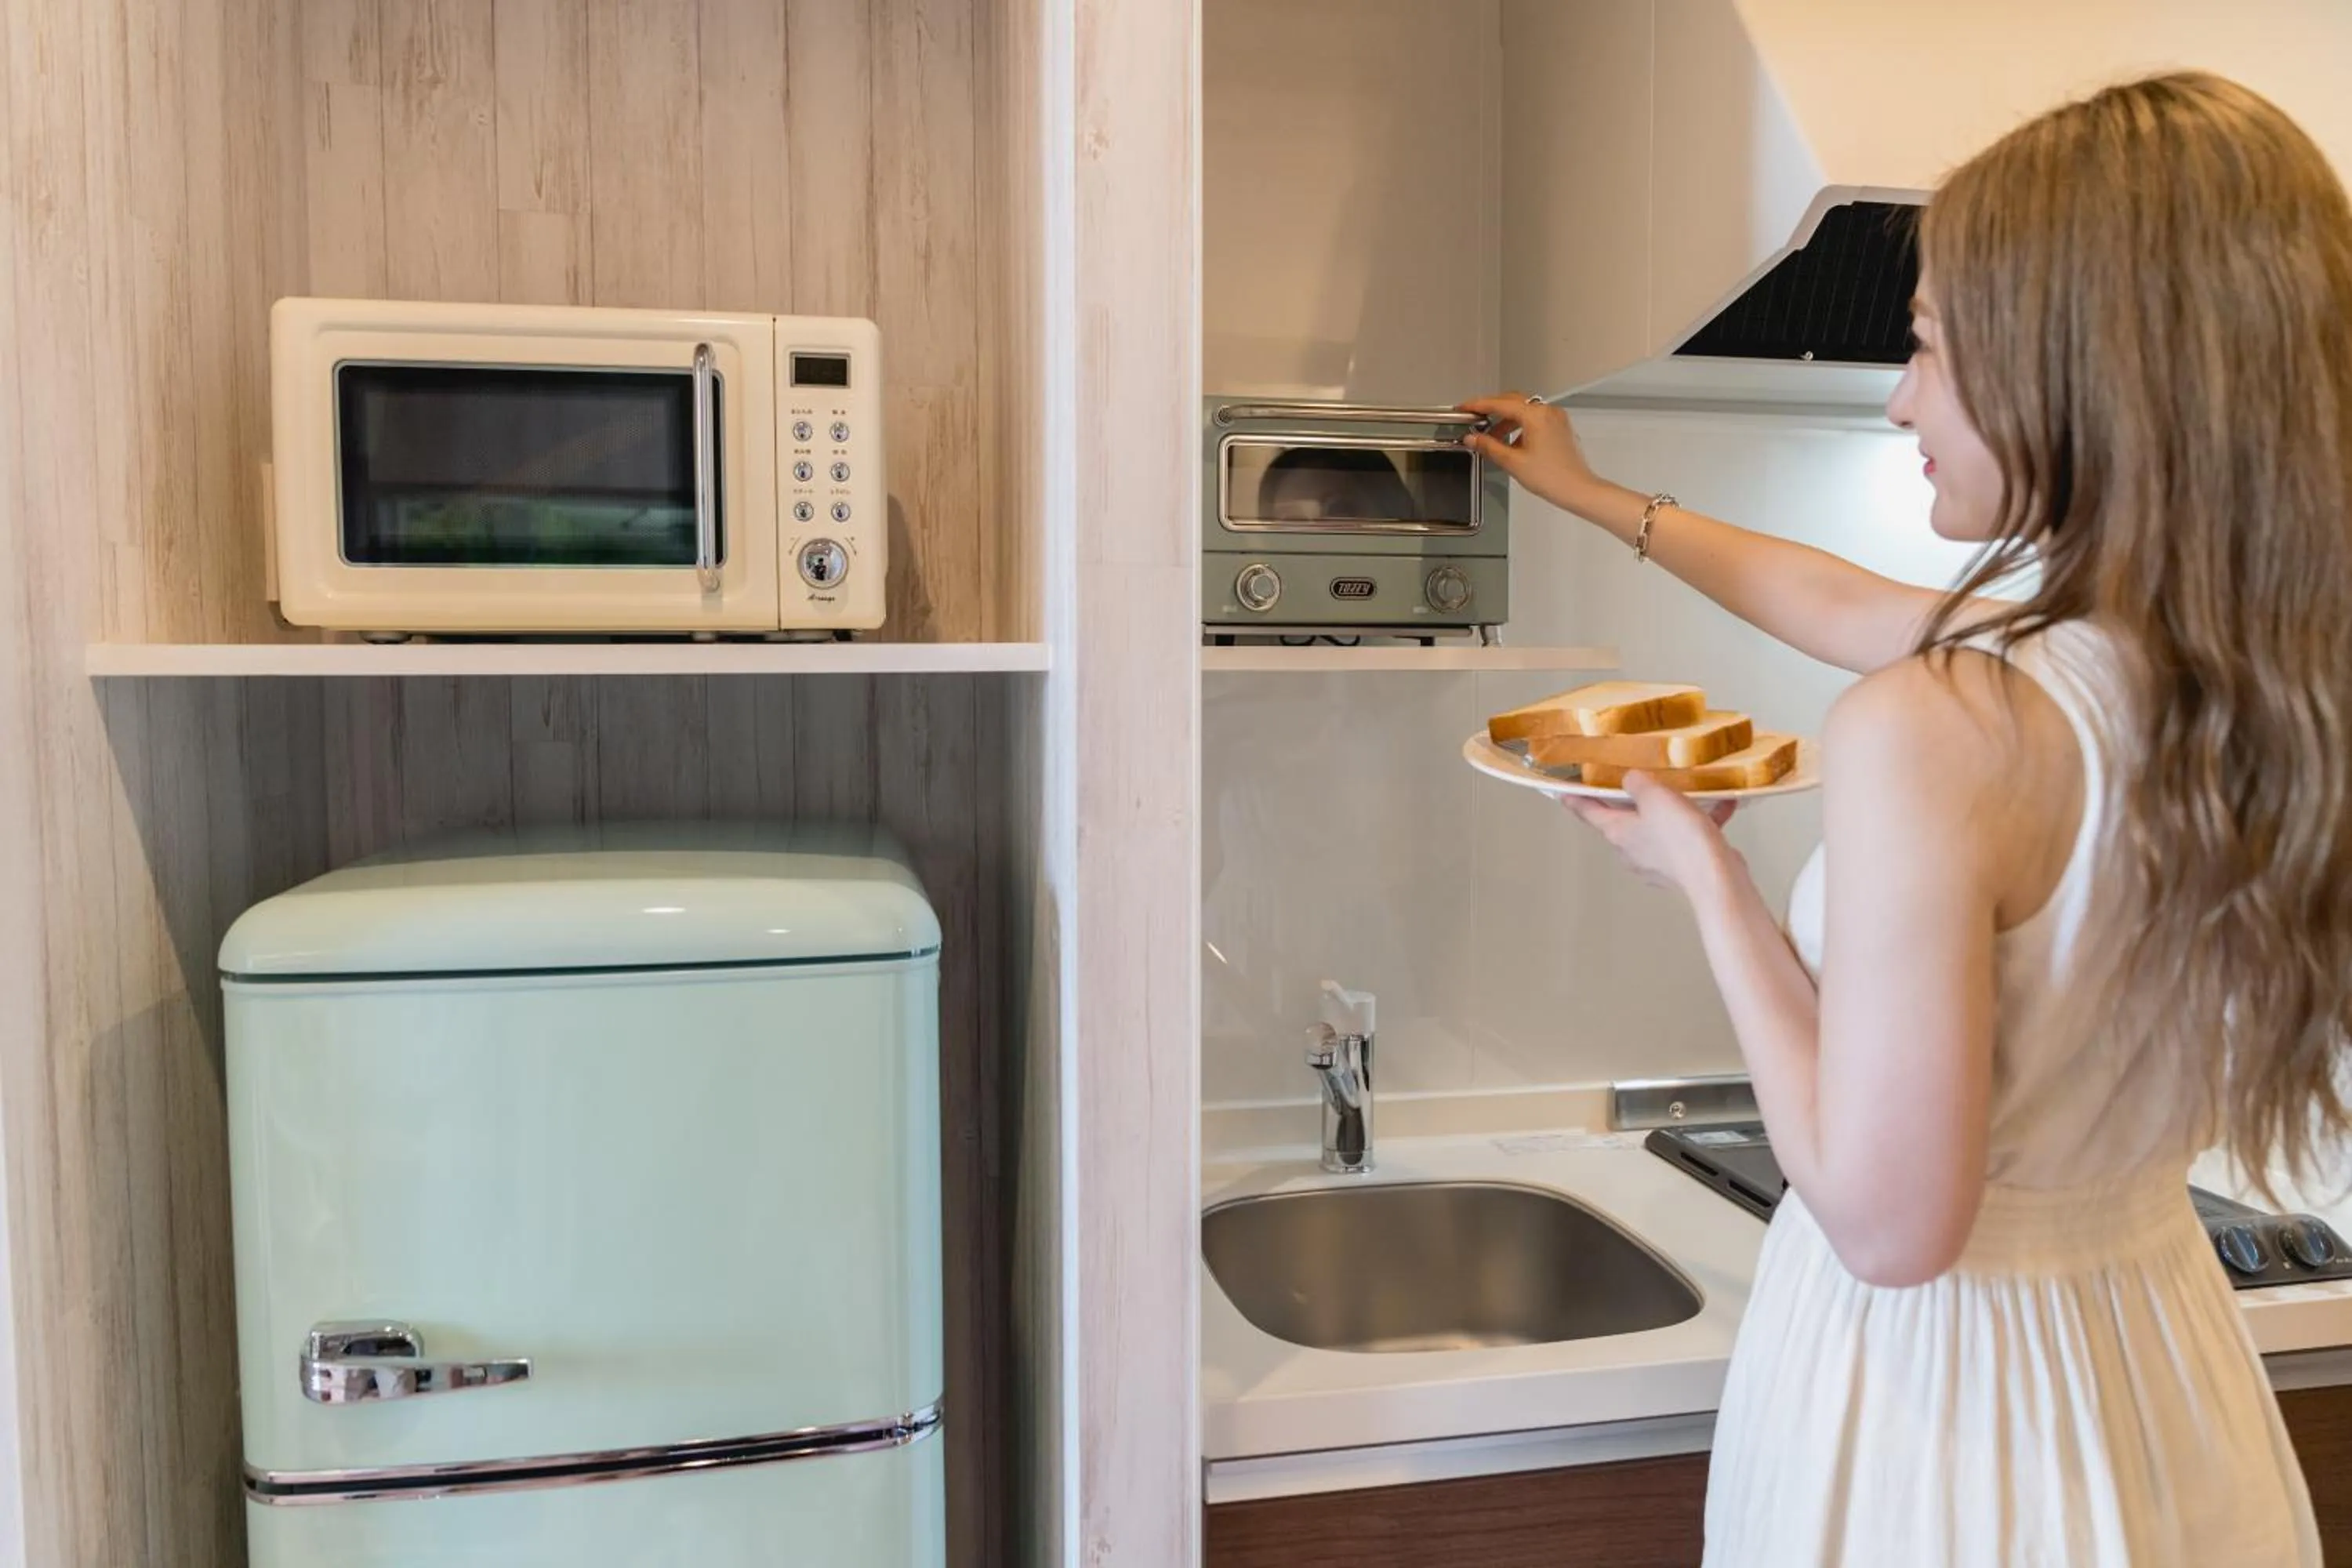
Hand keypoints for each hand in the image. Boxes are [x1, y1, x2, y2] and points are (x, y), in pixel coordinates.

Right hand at [1456, 393, 1602, 515]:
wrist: (1578, 489)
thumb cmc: (1551, 477)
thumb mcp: (1512, 462)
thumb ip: (1489, 447)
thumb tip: (1472, 438)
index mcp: (1536, 416)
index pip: (1500, 404)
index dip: (1478, 405)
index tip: (1464, 407)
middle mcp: (1548, 411)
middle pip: (1513, 402)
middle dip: (1492, 410)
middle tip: (1474, 418)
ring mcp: (1557, 418)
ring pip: (1525, 410)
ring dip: (1506, 420)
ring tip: (1492, 438)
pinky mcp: (1561, 427)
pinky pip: (1536, 419)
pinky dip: (1521, 426)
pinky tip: (1512, 443)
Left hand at [1562, 772, 1742, 898]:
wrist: (1715, 877)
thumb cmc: (1678, 834)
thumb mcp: (1654, 796)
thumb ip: (1637, 782)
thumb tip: (1630, 780)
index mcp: (1618, 833)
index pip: (1589, 813)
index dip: (1576, 800)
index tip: (1563, 793)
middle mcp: (1632, 850)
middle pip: (1624, 821)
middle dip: (1629, 803)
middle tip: (1633, 782)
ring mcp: (1657, 862)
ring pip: (1658, 828)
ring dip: (1671, 811)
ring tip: (1688, 791)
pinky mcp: (1683, 867)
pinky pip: (1689, 837)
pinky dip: (1702, 822)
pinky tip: (1724, 805)